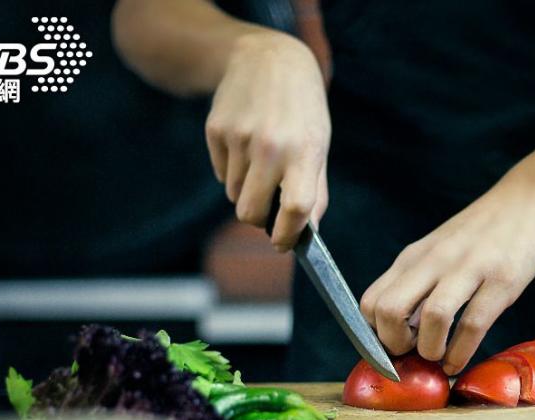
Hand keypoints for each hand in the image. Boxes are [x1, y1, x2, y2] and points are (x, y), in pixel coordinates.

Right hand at [205, 30, 329, 250]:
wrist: (268, 59)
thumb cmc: (301, 110)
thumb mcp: (319, 144)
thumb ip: (315, 191)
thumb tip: (306, 233)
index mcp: (304, 151)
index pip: (296, 208)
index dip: (287, 235)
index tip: (282, 244)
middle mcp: (271, 146)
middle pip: (251, 213)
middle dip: (258, 219)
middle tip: (268, 208)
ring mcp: (239, 137)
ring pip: (234, 195)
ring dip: (246, 190)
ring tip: (261, 161)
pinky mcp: (215, 130)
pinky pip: (221, 174)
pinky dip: (233, 170)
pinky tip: (245, 143)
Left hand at [360, 168, 534, 374]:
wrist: (528, 198)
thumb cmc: (480, 233)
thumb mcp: (438, 251)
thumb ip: (417, 283)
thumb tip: (400, 332)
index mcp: (414, 257)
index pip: (371, 302)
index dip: (374, 335)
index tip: (393, 348)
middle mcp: (435, 261)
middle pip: (390, 310)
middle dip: (395, 346)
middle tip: (413, 354)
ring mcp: (469, 269)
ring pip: (432, 318)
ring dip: (431, 350)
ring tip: (439, 358)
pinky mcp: (502, 280)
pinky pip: (474, 325)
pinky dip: (461, 353)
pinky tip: (459, 362)